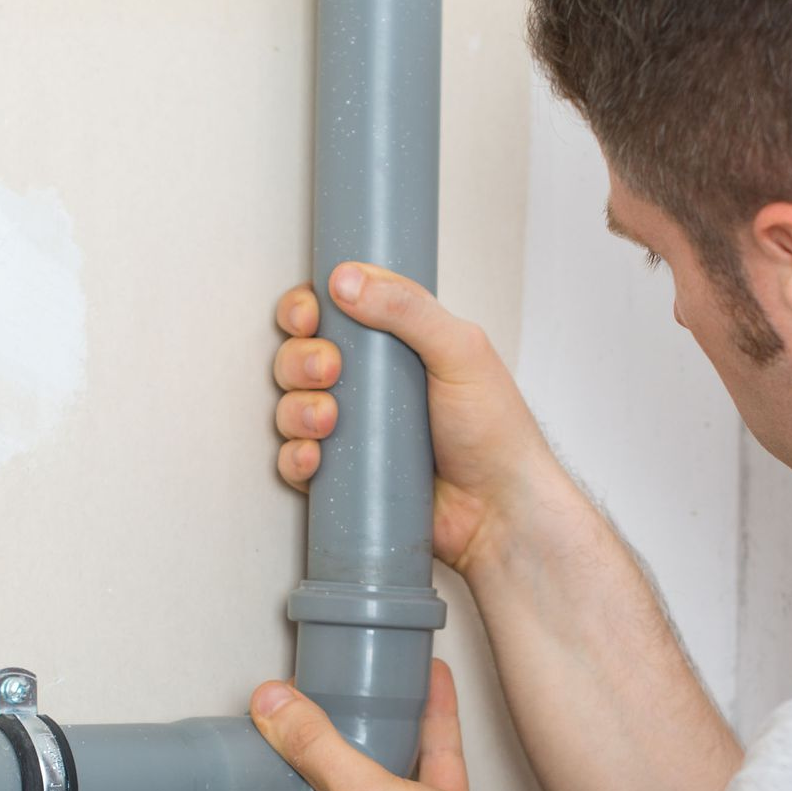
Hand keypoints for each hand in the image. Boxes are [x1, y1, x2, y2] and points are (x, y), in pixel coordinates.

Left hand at [238, 660, 573, 790]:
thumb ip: (318, 750)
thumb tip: (269, 704)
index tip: (242, 751)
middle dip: (307, 754)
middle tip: (295, 707)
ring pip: (377, 779)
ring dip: (370, 734)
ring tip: (359, 686)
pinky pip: (429, 769)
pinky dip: (428, 729)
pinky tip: (430, 687)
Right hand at [272, 265, 568, 580]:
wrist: (500, 510)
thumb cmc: (494, 432)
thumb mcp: (461, 351)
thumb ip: (409, 308)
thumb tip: (346, 280)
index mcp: (393, 344)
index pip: (330, 313)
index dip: (306, 309)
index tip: (310, 316)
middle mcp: (367, 385)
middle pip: (301, 357)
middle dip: (300, 360)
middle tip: (329, 369)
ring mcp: (354, 432)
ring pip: (291, 409)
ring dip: (296, 409)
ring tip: (328, 420)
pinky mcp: (346, 478)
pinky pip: (296, 464)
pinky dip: (294, 458)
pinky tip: (314, 456)